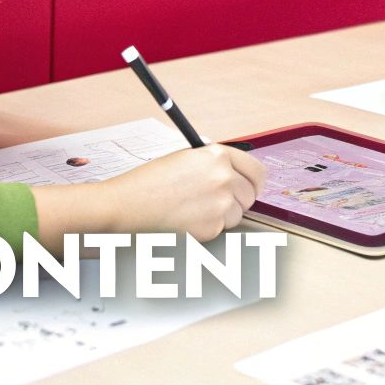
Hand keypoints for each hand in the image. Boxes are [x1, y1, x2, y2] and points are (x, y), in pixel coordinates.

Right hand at [99, 145, 266, 239]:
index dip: (254, 180)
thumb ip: (214, 164)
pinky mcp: (212, 227)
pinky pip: (221, 229)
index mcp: (217, 155)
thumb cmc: (149, 182)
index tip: (250, 186)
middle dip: (238, 199)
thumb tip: (235, 175)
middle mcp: (223, 178)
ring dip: (222, 215)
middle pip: (251, 194)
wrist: (127, 205)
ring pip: (237, 214)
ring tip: (193, 208)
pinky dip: (208, 227)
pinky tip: (186, 219)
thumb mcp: (186, 159)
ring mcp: (219, 204)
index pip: (257, 170)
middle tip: (218, 201)